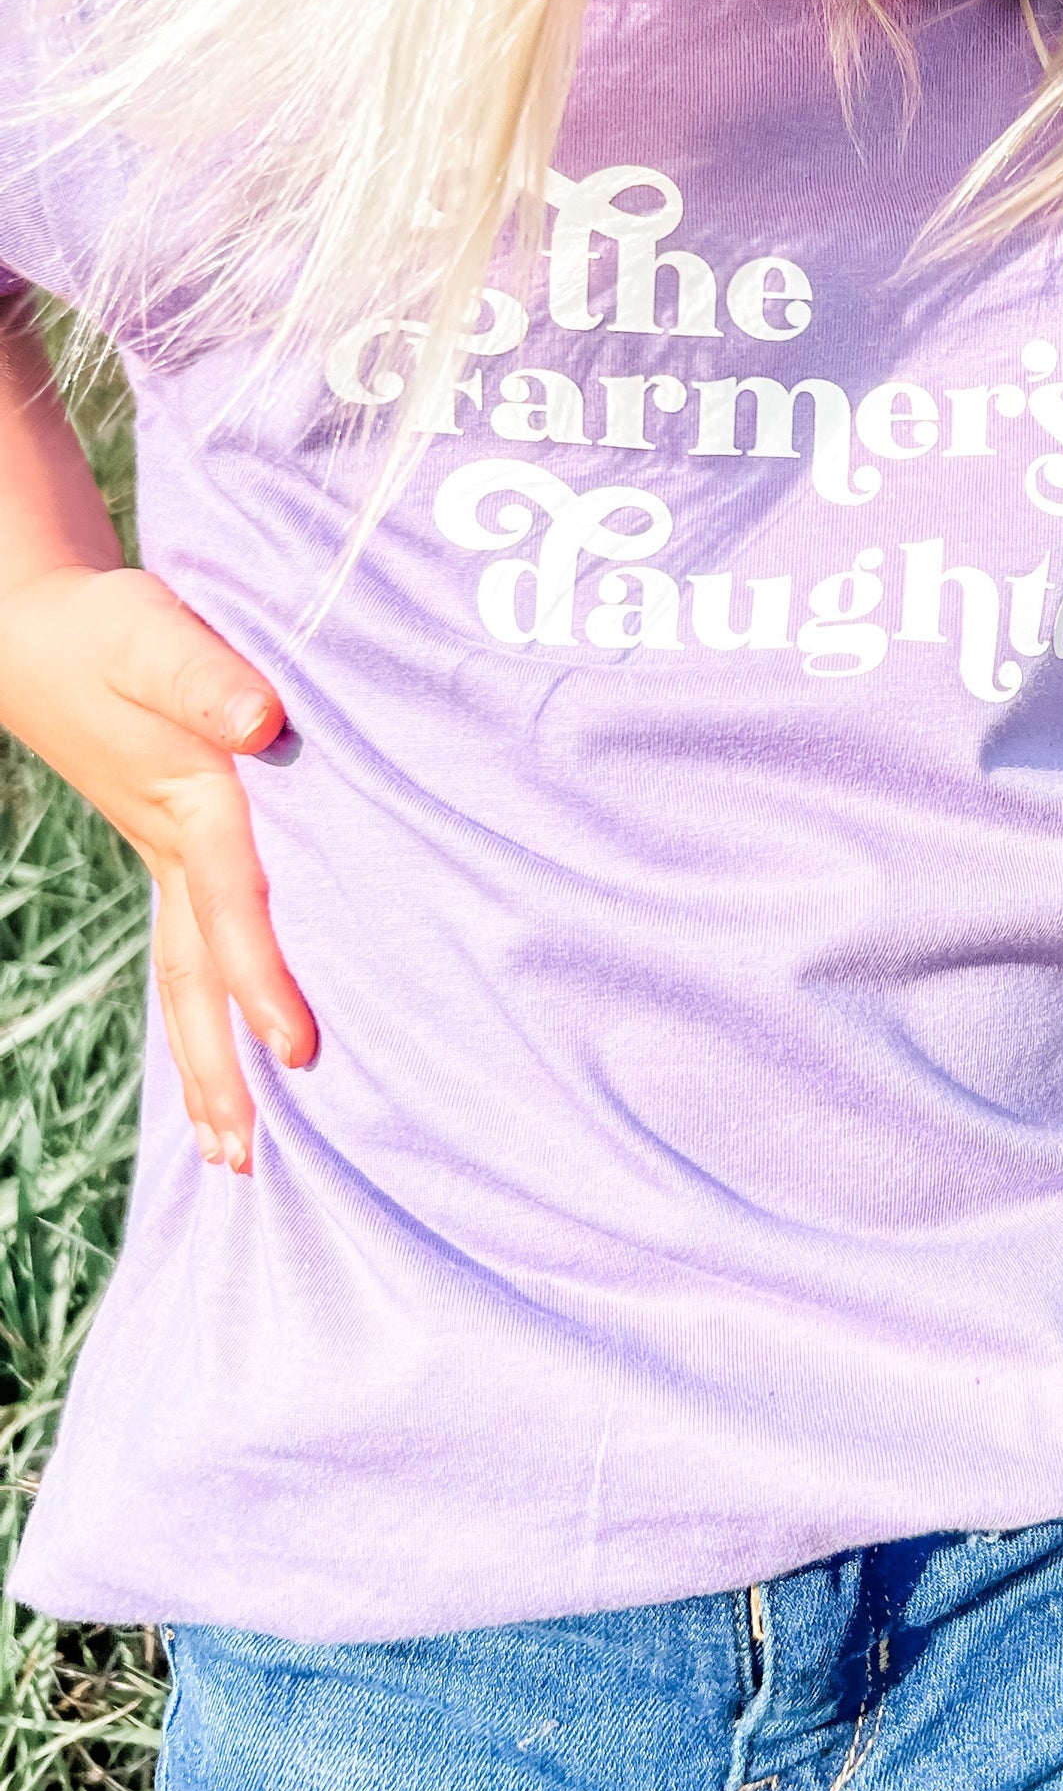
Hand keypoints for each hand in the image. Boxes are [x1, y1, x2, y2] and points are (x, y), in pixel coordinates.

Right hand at [0, 563, 316, 1172]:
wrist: (36, 631)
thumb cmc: (108, 629)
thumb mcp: (154, 635)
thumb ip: (206, 677)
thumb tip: (260, 724)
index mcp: (185, 807)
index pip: (231, 908)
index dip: (264, 977)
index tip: (298, 1048)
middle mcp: (172, 850)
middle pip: (195, 980)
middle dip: (219, 1070)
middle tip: (246, 1161)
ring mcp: (162, 857)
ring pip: (185, 978)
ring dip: (206, 1061)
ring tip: (230, 1153)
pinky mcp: (167, 848)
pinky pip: (189, 951)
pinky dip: (206, 1011)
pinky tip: (228, 1053)